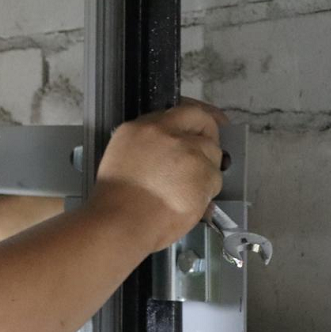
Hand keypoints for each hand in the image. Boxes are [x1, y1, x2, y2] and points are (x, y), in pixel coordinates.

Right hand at [92, 98, 227, 252]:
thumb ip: (148, 144)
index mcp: (141, 127)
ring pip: (213, 154)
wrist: (123, 221)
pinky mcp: (203, 172)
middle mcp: (166, 132)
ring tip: (186, 189)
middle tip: (205, 156)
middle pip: (202, 123)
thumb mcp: (122, 157)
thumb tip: (170, 148)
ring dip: (206, 170)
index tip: (208, 123)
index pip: (180, 110)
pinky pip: (215, 179)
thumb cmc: (115, 199)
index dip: (198, 118)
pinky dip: (207, 190)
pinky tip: (188, 201)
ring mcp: (187, 151)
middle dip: (210, 137)